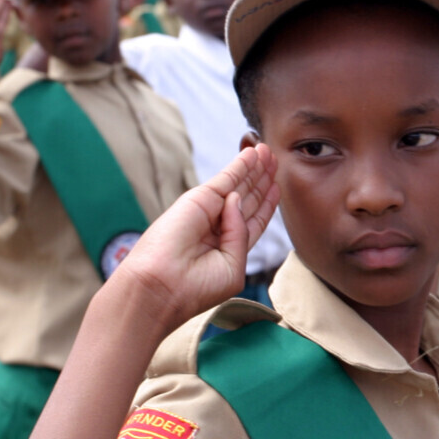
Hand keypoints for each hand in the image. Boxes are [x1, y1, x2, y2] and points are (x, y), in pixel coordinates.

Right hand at [116, 145, 280, 333]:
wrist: (162, 287)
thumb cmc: (196, 287)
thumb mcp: (233, 265)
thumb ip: (242, 233)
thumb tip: (236, 199)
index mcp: (228, 247)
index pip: (253, 219)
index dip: (267, 201)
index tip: (277, 185)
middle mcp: (218, 227)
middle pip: (248, 197)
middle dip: (262, 179)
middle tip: (275, 159)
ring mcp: (208, 212)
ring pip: (239, 184)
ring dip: (255, 167)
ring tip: (268, 151)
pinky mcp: (199, 199)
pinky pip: (226, 178)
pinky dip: (239, 164)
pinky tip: (251, 154)